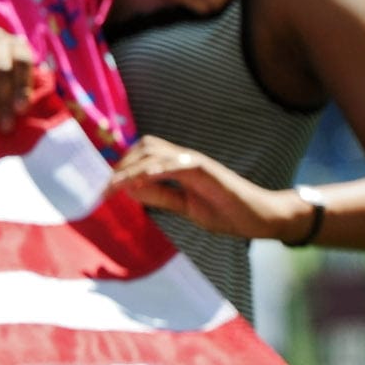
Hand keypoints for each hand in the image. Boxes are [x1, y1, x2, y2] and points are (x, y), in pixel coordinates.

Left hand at [107, 135, 295, 238]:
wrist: (261, 218)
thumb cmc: (225, 211)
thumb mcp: (185, 206)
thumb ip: (160, 196)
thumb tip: (130, 189)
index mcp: (179, 166)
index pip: (144, 154)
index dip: (122, 166)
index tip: (104, 189)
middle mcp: (186, 159)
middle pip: (146, 146)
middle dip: (122, 165)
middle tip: (105, 190)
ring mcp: (198, 163)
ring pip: (158, 153)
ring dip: (132, 169)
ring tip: (114, 187)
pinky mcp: (210, 172)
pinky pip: (181, 165)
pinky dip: (159, 169)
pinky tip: (143, 179)